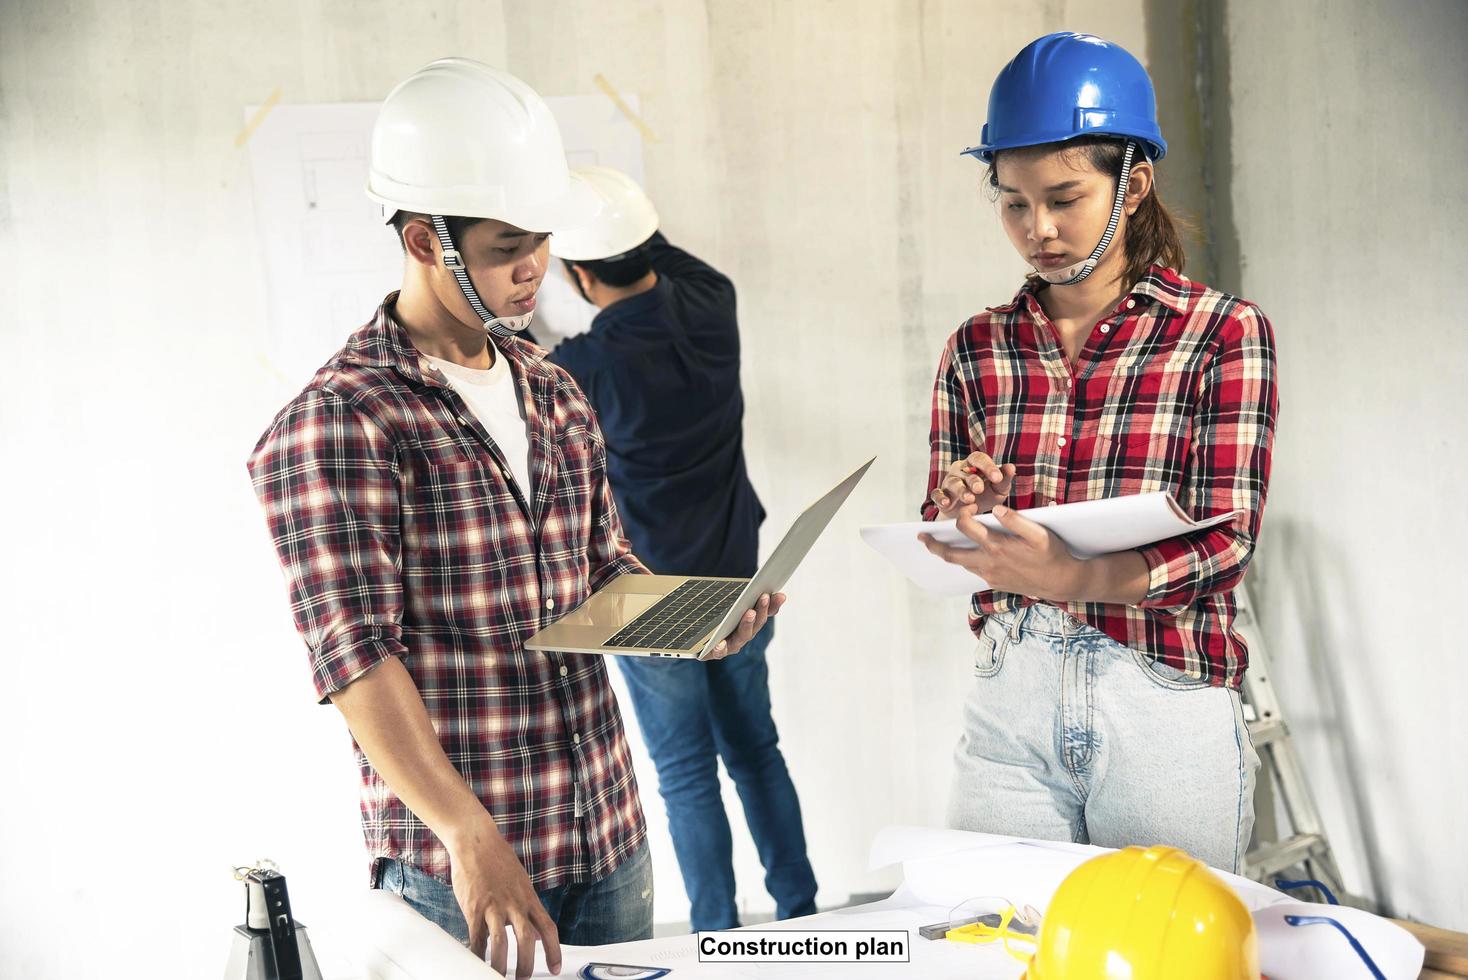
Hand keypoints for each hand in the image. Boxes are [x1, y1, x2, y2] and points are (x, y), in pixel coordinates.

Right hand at [445, 819, 561, 977]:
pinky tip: (477, 961)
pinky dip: (478, 953)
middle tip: (523, 979)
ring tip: (499, 976)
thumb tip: (536, 934)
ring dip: (501, 965)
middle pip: (526, 940)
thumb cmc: (498, 860)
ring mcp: (494, 905)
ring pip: (501, 943)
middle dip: (526, 965)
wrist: (476, 840)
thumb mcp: (522, 882)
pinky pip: (477, 936)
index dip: (554, 951)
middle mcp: (515, 903)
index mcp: (529, 898)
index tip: (555, 968)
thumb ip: (529, 908)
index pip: (548, 928)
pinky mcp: (474, 906)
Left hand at [702, 592, 784, 660]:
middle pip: (756, 624)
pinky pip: (718, 652)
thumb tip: (760, 584)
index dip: (773, 605)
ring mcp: (730, 645)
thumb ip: (743, 595)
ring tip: (749, 613)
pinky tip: (721, 643)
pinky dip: (720, 649)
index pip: (766, 613)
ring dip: (747, 624)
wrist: (693, 636)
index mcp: (749, 623)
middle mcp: (742, 636)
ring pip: (742, 637)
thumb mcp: (727, 603)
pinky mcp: (713, 653)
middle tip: (764, 596)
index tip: (780, 594)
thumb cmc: (713, 617)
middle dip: (761, 609)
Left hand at [919, 504, 1084, 600]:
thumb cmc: (1052, 554)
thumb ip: (1016, 520)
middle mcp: (988, 564)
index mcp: (997, 547)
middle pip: (951, 554)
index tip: (968, 507)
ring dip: (947, 553)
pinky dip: (964, 561)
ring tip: (937, 544)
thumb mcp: (1039, 534)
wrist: (1061, 582)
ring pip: (960, 564)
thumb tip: (995, 509)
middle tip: (921, 536)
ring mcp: (990, 575)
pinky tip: (964, 553)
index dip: (962, 514)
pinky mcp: (994, 582)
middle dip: (934, 545)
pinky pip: (972, 570)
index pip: (966, 527)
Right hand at [929, 452, 1016, 516]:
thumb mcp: (999, 489)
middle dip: (973, 480)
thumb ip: (1004, 478)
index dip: (987, 466)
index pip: (979, 458)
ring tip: (969, 499)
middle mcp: (960, 470)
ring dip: (960, 490)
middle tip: (980, 489)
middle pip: (965, 471)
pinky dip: (940, 498)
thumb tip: (1011, 467)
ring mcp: (949, 482)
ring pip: (952, 482)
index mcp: (975, 464)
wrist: (971, 513)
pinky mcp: (941, 496)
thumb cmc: (986, 496)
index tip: (997, 478)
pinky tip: (946, 503)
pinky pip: (937, 494)